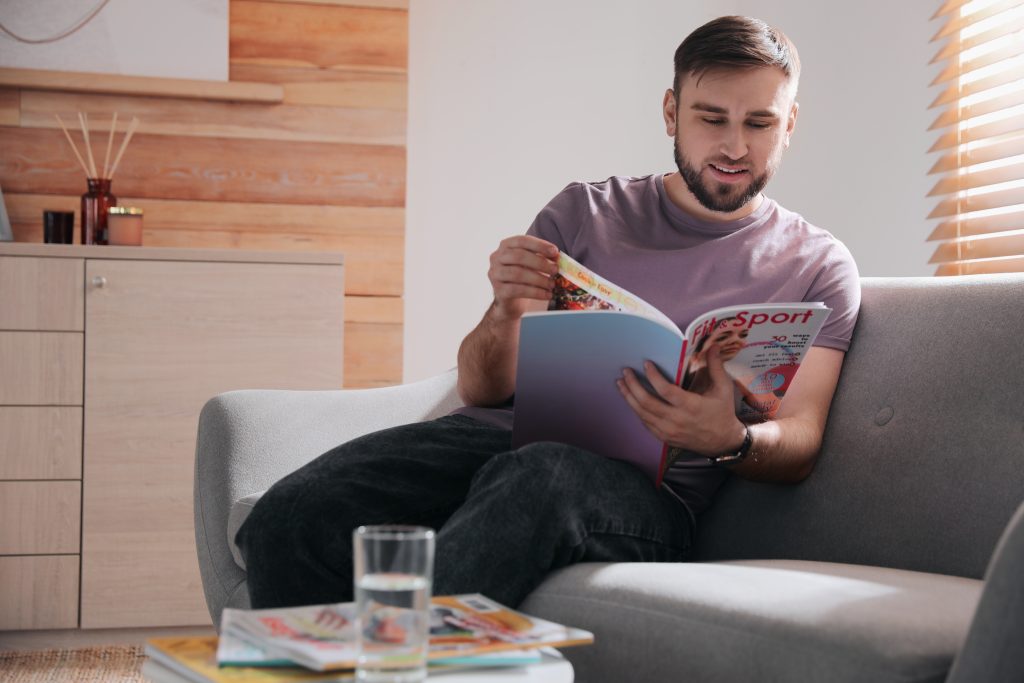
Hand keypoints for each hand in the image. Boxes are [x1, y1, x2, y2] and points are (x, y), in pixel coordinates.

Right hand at [487, 235, 558, 321]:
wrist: (510, 299)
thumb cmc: (523, 276)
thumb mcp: (531, 263)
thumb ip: (541, 257)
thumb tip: (557, 258)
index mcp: (505, 246)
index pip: (521, 240)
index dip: (539, 245)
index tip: (555, 252)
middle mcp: (496, 258)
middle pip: (519, 256)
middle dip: (540, 263)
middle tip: (555, 270)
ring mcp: (495, 274)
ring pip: (518, 274)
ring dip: (539, 279)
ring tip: (552, 284)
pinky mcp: (498, 291)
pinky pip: (518, 290)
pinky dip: (535, 292)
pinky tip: (547, 295)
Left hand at [616, 346, 745, 456]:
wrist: (723, 442)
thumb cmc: (722, 413)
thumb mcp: (724, 389)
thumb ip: (716, 367)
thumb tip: (713, 346)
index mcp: (691, 406)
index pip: (665, 390)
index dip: (653, 376)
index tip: (646, 363)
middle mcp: (677, 420)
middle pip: (647, 402)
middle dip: (633, 385)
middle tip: (625, 372)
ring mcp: (669, 431)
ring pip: (642, 414)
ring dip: (629, 398)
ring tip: (621, 384)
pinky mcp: (665, 438)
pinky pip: (646, 423)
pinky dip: (637, 411)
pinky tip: (631, 400)